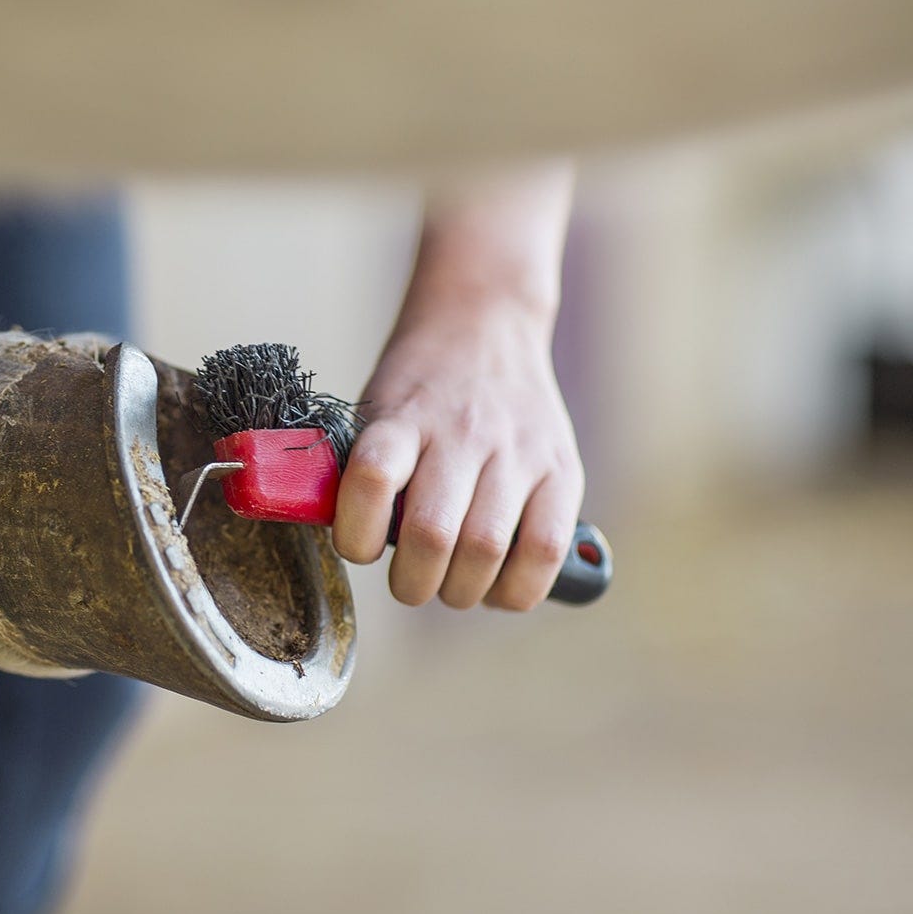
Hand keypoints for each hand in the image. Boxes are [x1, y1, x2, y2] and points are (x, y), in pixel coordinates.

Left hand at [333, 313, 583, 609]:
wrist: (483, 322)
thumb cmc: (418, 388)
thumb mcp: (375, 410)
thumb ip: (362, 472)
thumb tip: (350, 543)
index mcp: (402, 419)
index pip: (372, 479)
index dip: (357, 535)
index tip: (360, 546)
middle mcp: (462, 433)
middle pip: (432, 534)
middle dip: (412, 582)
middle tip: (410, 581)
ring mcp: (517, 452)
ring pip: (486, 549)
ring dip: (461, 591)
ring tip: (452, 584)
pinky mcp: (561, 470)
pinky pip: (545, 550)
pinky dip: (516, 587)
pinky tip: (498, 584)